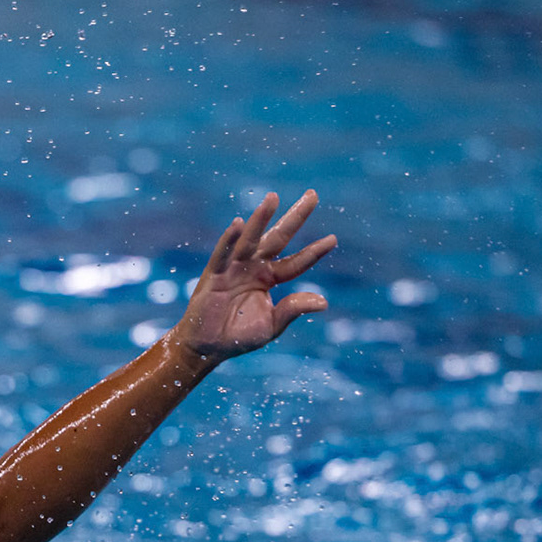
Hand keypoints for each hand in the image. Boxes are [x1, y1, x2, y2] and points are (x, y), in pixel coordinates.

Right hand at [171, 190, 336, 361]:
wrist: (208, 347)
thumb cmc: (238, 337)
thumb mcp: (271, 326)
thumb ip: (293, 310)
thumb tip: (323, 302)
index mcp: (269, 278)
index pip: (296, 262)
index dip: (313, 252)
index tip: (332, 240)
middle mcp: (254, 267)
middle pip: (279, 238)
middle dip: (295, 217)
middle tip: (313, 195)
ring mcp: (234, 268)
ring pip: (251, 239)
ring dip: (261, 218)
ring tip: (273, 198)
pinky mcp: (214, 274)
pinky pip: (223, 254)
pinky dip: (229, 240)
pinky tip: (237, 224)